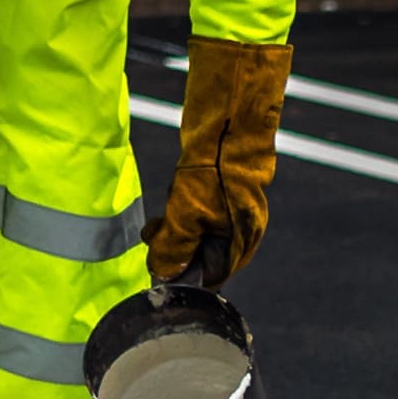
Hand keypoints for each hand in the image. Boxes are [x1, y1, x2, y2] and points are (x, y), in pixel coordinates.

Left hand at [145, 36, 292, 285]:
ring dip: (177, 227)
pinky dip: (183, 208)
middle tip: (155, 235)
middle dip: (176, 247)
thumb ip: (174, 249)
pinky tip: (174, 195)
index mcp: (241, 242)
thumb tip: (162, 274)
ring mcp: (235, 209)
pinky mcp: (224, 190)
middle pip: (204, 254)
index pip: (212, 275)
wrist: (228, 122)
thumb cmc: (212, 171)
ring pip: (199, 231)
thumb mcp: (185, 216)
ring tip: (161, 215)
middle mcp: (243, 229)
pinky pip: (200, 210)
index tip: (159, 264)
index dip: (184, 273)